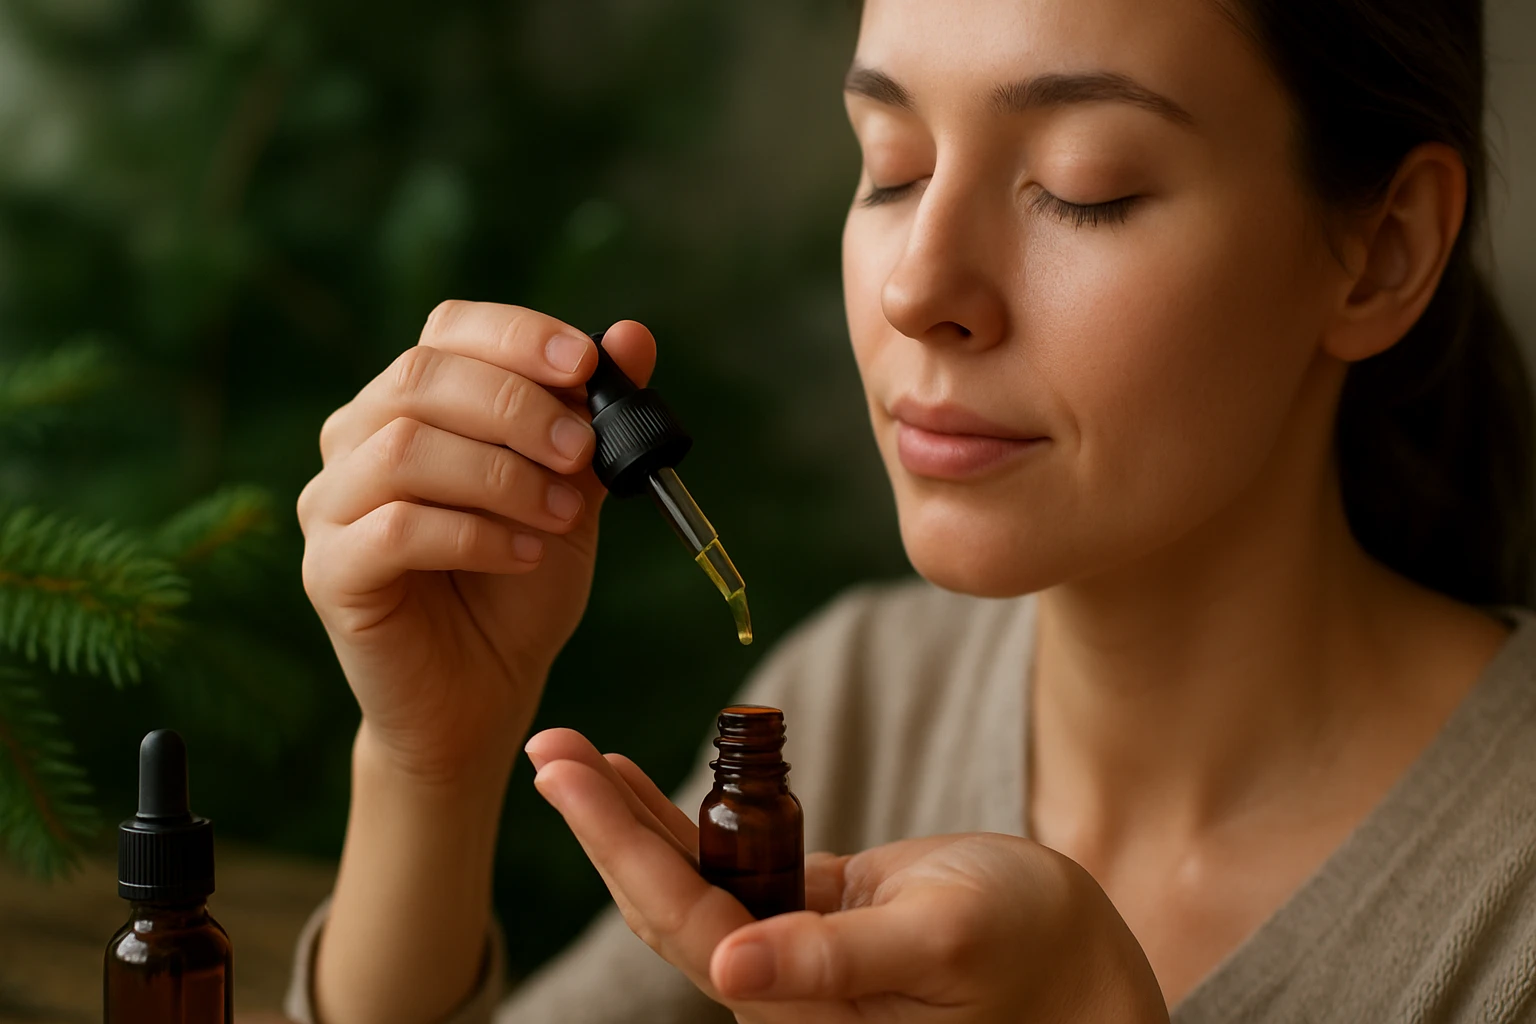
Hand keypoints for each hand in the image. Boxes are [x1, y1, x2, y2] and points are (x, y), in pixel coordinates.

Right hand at [298, 306, 656, 781]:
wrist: (485, 690)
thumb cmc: (521, 584)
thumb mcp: (575, 493)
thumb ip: (593, 419)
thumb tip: (633, 336)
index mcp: (412, 404)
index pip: (447, 331)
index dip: (516, 335)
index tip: (586, 364)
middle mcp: (356, 440)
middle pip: (419, 378)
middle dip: (516, 406)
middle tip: (582, 452)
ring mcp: (330, 505)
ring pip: (403, 449)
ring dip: (501, 475)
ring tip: (563, 514)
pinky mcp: (329, 571)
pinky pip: (396, 529)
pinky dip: (475, 535)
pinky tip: (525, 555)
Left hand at [526, 728, 1168, 1023]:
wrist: (1079, 964)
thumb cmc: (1032, 953)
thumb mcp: (942, 943)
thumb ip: (836, 962)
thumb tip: (730, 971)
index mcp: (797, 1005)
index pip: (682, 917)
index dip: (616, 844)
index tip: (562, 775)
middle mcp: (777, 985)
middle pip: (663, 901)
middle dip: (599, 824)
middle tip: (544, 746)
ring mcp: (790, 952)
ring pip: (687, 882)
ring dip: (630, 820)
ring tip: (574, 756)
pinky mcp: (811, 918)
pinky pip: (730, 869)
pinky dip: (687, 824)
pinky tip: (649, 788)